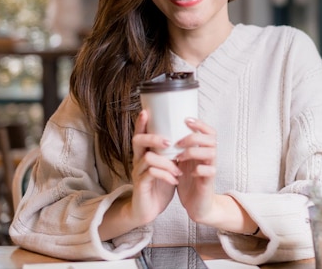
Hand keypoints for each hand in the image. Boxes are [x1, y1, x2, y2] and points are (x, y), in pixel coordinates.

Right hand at [129, 110, 180, 224]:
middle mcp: (138, 161)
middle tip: (169, 142)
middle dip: (154, 138)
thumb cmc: (158, 186)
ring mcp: (137, 173)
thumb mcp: (166, 167)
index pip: (140, 134)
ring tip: (178, 169)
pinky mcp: (141, 185)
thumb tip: (183, 138)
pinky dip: (166, 175)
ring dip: (166, 162)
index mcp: (144, 154)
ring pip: (147, 158)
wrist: (148, 211)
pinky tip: (175, 180)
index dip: (141, 123)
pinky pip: (151, 174)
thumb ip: (169, 154)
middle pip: (137, 141)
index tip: (146, 111)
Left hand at [175, 118, 218, 222]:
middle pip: (212, 138)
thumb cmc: (189, 182)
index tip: (185, 119)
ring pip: (211, 152)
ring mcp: (211, 169)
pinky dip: (199, 169)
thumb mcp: (183, 162)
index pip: (209, 131)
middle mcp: (210, 158)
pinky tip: (189, 172)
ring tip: (179, 157)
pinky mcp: (209, 182)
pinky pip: (210, 171)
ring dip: (193, 152)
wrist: (198, 206)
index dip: (200, 123)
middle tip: (178, 143)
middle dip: (193, 137)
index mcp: (204, 151)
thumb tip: (165, 131)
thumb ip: (180, 148)